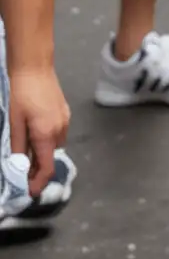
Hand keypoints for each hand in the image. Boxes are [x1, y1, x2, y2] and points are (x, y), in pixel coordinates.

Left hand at [7, 65, 69, 196]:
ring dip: (42, 155)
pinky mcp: (64, 111)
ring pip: (54, 146)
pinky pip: (57, 134)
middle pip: (51, 158)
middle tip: (21, 175)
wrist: (34, 66)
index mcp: (47, 135)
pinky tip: (34, 137)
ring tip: (25, 156)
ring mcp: (64, 119)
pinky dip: (46, 142)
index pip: (46, 168)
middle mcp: (60, 129)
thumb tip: (17, 167)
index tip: (28, 192)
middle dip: (37, 170)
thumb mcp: (15, 122)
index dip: (38, 183)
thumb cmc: (21, 94)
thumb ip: (18, 146)